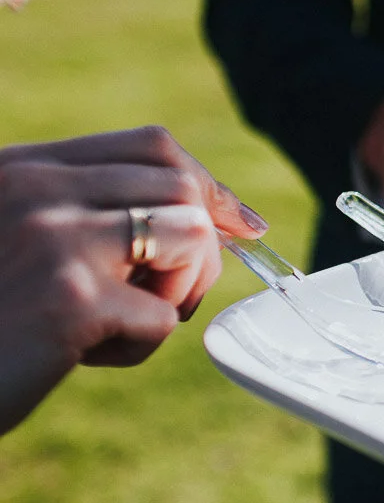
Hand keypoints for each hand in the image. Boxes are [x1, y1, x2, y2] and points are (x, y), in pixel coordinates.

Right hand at [0, 126, 266, 433]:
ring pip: (192, 242)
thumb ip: (90, 214)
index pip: (152, 146)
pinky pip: (163, 319)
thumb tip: (218, 219)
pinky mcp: (71, 298)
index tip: (242, 223)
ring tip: (119, 322)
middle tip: (165, 297)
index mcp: (24, 167)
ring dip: (177, 295)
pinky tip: (82, 357)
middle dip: (199, 254)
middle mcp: (36, 188)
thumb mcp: (22, 240)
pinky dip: (138, 348)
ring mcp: (53, 237)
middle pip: (184, 192)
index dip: (210, 185)